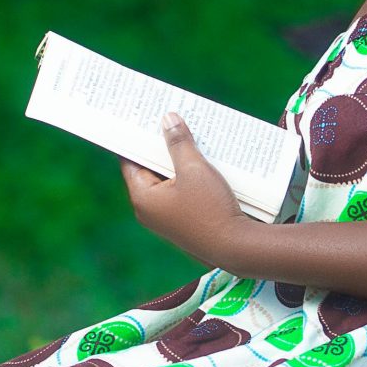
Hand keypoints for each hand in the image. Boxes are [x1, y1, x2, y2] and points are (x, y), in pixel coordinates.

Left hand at [120, 112, 247, 265]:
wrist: (236, 247)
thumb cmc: (211, 209)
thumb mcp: (194, 169)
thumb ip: (179, 143)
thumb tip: (168, 119)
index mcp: (142, 198)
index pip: (130, 160)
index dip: (136, 138)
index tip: (141, 119)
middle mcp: (150, 211)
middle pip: (149, 169)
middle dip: (161, 146)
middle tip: (168, 120)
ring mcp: (167, 219)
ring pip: (167, 180)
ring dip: (177, 160)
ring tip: (189, 135)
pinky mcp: (184, 222)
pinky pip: (180, 192)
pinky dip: (187, 176)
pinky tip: (202, 160)